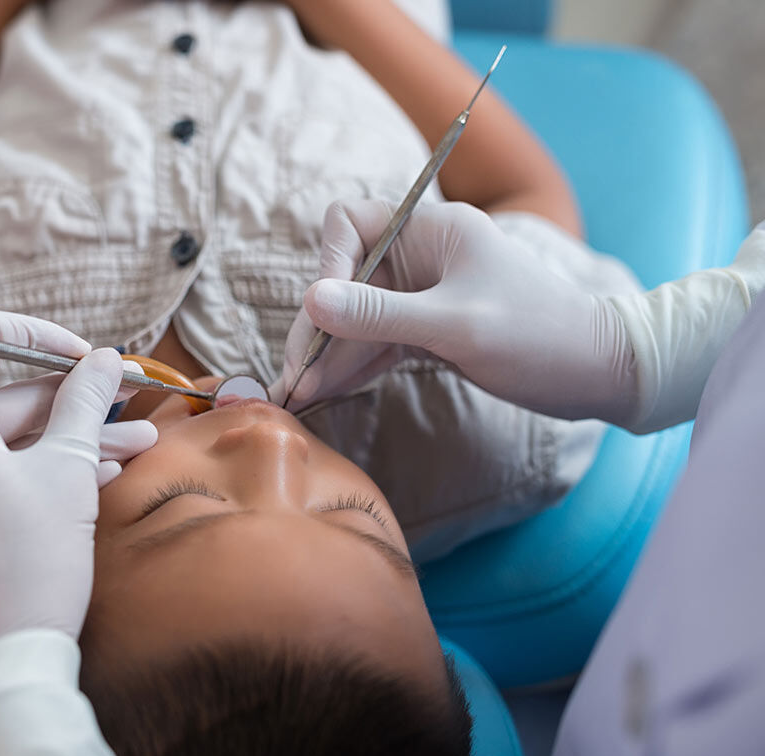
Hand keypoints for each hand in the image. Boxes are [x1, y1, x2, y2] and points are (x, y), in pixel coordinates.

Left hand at [0, 308, 156, 696]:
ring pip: (1, 443)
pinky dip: (36, 472)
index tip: (85, 355)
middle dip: (70, 397)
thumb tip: (101, 359)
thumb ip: (83, 404)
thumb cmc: (25, 568)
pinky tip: (99, 473)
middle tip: (129, 395)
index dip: (36, 339)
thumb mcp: (66, 472)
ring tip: (137, 440)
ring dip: (66, 438)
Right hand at [277, 199, 636, 423]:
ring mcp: (422, 294)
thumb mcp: (456, 327)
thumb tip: (310, 301)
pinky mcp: (428, 329)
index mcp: (432, 231)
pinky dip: (352, 366)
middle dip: (318, 328)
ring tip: (296, 395)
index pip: (351, 222)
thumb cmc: (540, 338)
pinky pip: (376, 342)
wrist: (601, 373)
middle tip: (292, 377)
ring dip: (328, 355)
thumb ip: (380, 315)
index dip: (328, 262)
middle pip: (345, 280)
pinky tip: (324, 391)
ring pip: (356, 318)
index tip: (322, 311)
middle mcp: (421, 256)